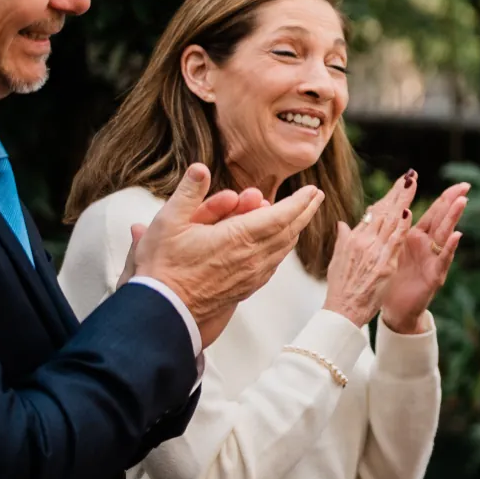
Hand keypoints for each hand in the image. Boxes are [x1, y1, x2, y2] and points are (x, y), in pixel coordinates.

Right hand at [128, 163, 322, 345]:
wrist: (165, 309)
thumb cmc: (163, 266)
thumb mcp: (168, 222)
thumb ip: (189, 193)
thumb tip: (201, 169)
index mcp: (239, 238)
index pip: (281, 216)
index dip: (299, 202)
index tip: (312, 190)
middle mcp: (253, 257)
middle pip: (289, 231)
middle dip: (305, 211)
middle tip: (315, 197)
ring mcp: (253, 275)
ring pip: (283, 248)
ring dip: (295, 229)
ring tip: (301, 215)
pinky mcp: (248, 287)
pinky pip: (273, 263)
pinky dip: (282, 248)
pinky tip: (281, 242)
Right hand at [322, 174, 411, 326]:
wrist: (341, 310)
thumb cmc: (341, 287)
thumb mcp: (338, 259)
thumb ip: (343, 239)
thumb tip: (342, 223)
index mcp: (353, 238)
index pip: (375, 213)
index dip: (388, 198)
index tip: (399, 184)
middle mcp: (362, 241)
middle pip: (383, 211)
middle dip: (398, 192)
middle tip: (410, 175)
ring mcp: (372, 252)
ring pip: (390, 221)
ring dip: (402, 201)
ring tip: (413, 184)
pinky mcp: (382, 265)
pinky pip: (393, 242)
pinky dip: (401, 227)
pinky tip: (409, 213)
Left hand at [380, 179, 469, 333]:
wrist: (395, 309)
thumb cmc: (391, 280)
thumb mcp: (387, 251)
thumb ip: (387, 231)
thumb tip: (376, 208)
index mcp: (415, 237)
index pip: (430, 212)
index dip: (439, 196)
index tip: (452, 182)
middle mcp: (428, 246)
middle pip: (441, 219)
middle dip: (452, 201)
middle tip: (464, 185)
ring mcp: (434, 259)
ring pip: (445, 234)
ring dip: (454, 218)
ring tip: (462, 201)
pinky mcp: (435, 275)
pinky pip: (444, 259)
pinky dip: (450, 247)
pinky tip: (457, 235)